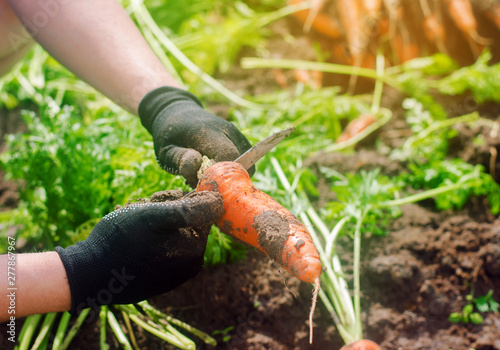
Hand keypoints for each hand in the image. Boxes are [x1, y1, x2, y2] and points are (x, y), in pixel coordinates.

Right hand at [55, 191, 222, 313]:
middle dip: (164, 209)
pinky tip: (129, 235)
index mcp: (195, 249)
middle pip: (187, 222)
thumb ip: (191, 208)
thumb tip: (220, 200)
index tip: (155, 199)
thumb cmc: (121, 240)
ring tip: (130, 218)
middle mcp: (190, 265)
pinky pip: (162, 249)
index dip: (179, 198)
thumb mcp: (155, 215)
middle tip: (139, 207)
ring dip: (153, 220)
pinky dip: (148, 237)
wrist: (89, 274)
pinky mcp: (159, 278)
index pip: (201, 211)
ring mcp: (175, 274)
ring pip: (172, 233)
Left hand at [138, 86, 252, 186]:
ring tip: (209, 175)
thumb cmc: (171, 135)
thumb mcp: (166, 149)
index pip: (227, 157)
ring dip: (230, 177)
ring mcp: (237, 135)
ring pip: (245, 166)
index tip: (203, 184)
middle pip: (240, 164)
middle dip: (225, 180)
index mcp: (208, 132)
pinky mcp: (241, 140)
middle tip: (205, 183)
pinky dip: (234, 172)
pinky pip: (246, 163)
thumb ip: (180, 158)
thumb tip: (198, 165)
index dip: (219, 175)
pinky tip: (216, 170)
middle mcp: (228, 131)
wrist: (180, 113)